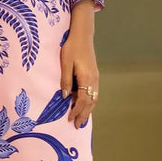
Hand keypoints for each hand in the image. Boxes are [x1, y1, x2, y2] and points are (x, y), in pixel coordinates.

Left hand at [60, 0, 98, 128]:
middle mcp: (94, 79)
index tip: (70, 119)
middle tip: (78, 126)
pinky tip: (84, 105)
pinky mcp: (94, 74)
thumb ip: (65, 80)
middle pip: (91, 102)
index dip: (77, 111)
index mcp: (87, 78)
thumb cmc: (72, 47)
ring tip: (82, 119)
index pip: (83, 100)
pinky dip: (90, 102)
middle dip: (84, 115)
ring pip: (94, 98)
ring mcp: (95, 77)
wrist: (82, 34)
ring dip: (88, 110)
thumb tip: (65, 97)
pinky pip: (94, 92)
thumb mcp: (65, 63)